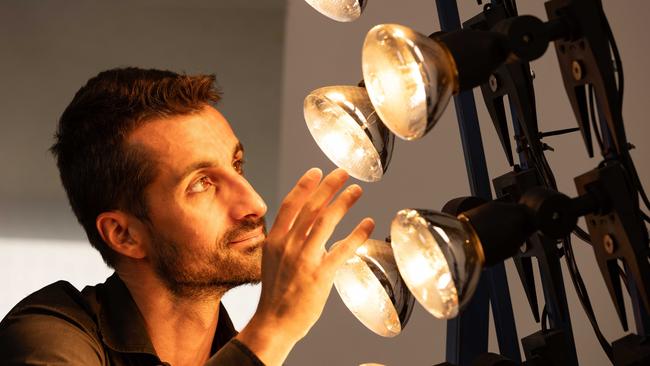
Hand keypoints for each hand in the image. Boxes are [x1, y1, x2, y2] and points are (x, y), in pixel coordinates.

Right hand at [236, 168, 374, 364]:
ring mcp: (304, 259)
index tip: (317, 171)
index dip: (305, 185)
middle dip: (328, 186)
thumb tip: (307, 226)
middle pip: (311, 207)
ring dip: (344, 202)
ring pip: (326, 222)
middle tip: (343, 172)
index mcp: (275, 240)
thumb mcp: (273, 260)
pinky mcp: (320, 275)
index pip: (290, 204)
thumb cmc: (276, 293)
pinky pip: (342, 249)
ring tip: (357, 190)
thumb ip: (288, 241)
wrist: (274, 322)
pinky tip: (368, 223)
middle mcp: (288, 245)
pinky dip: (357, 234)